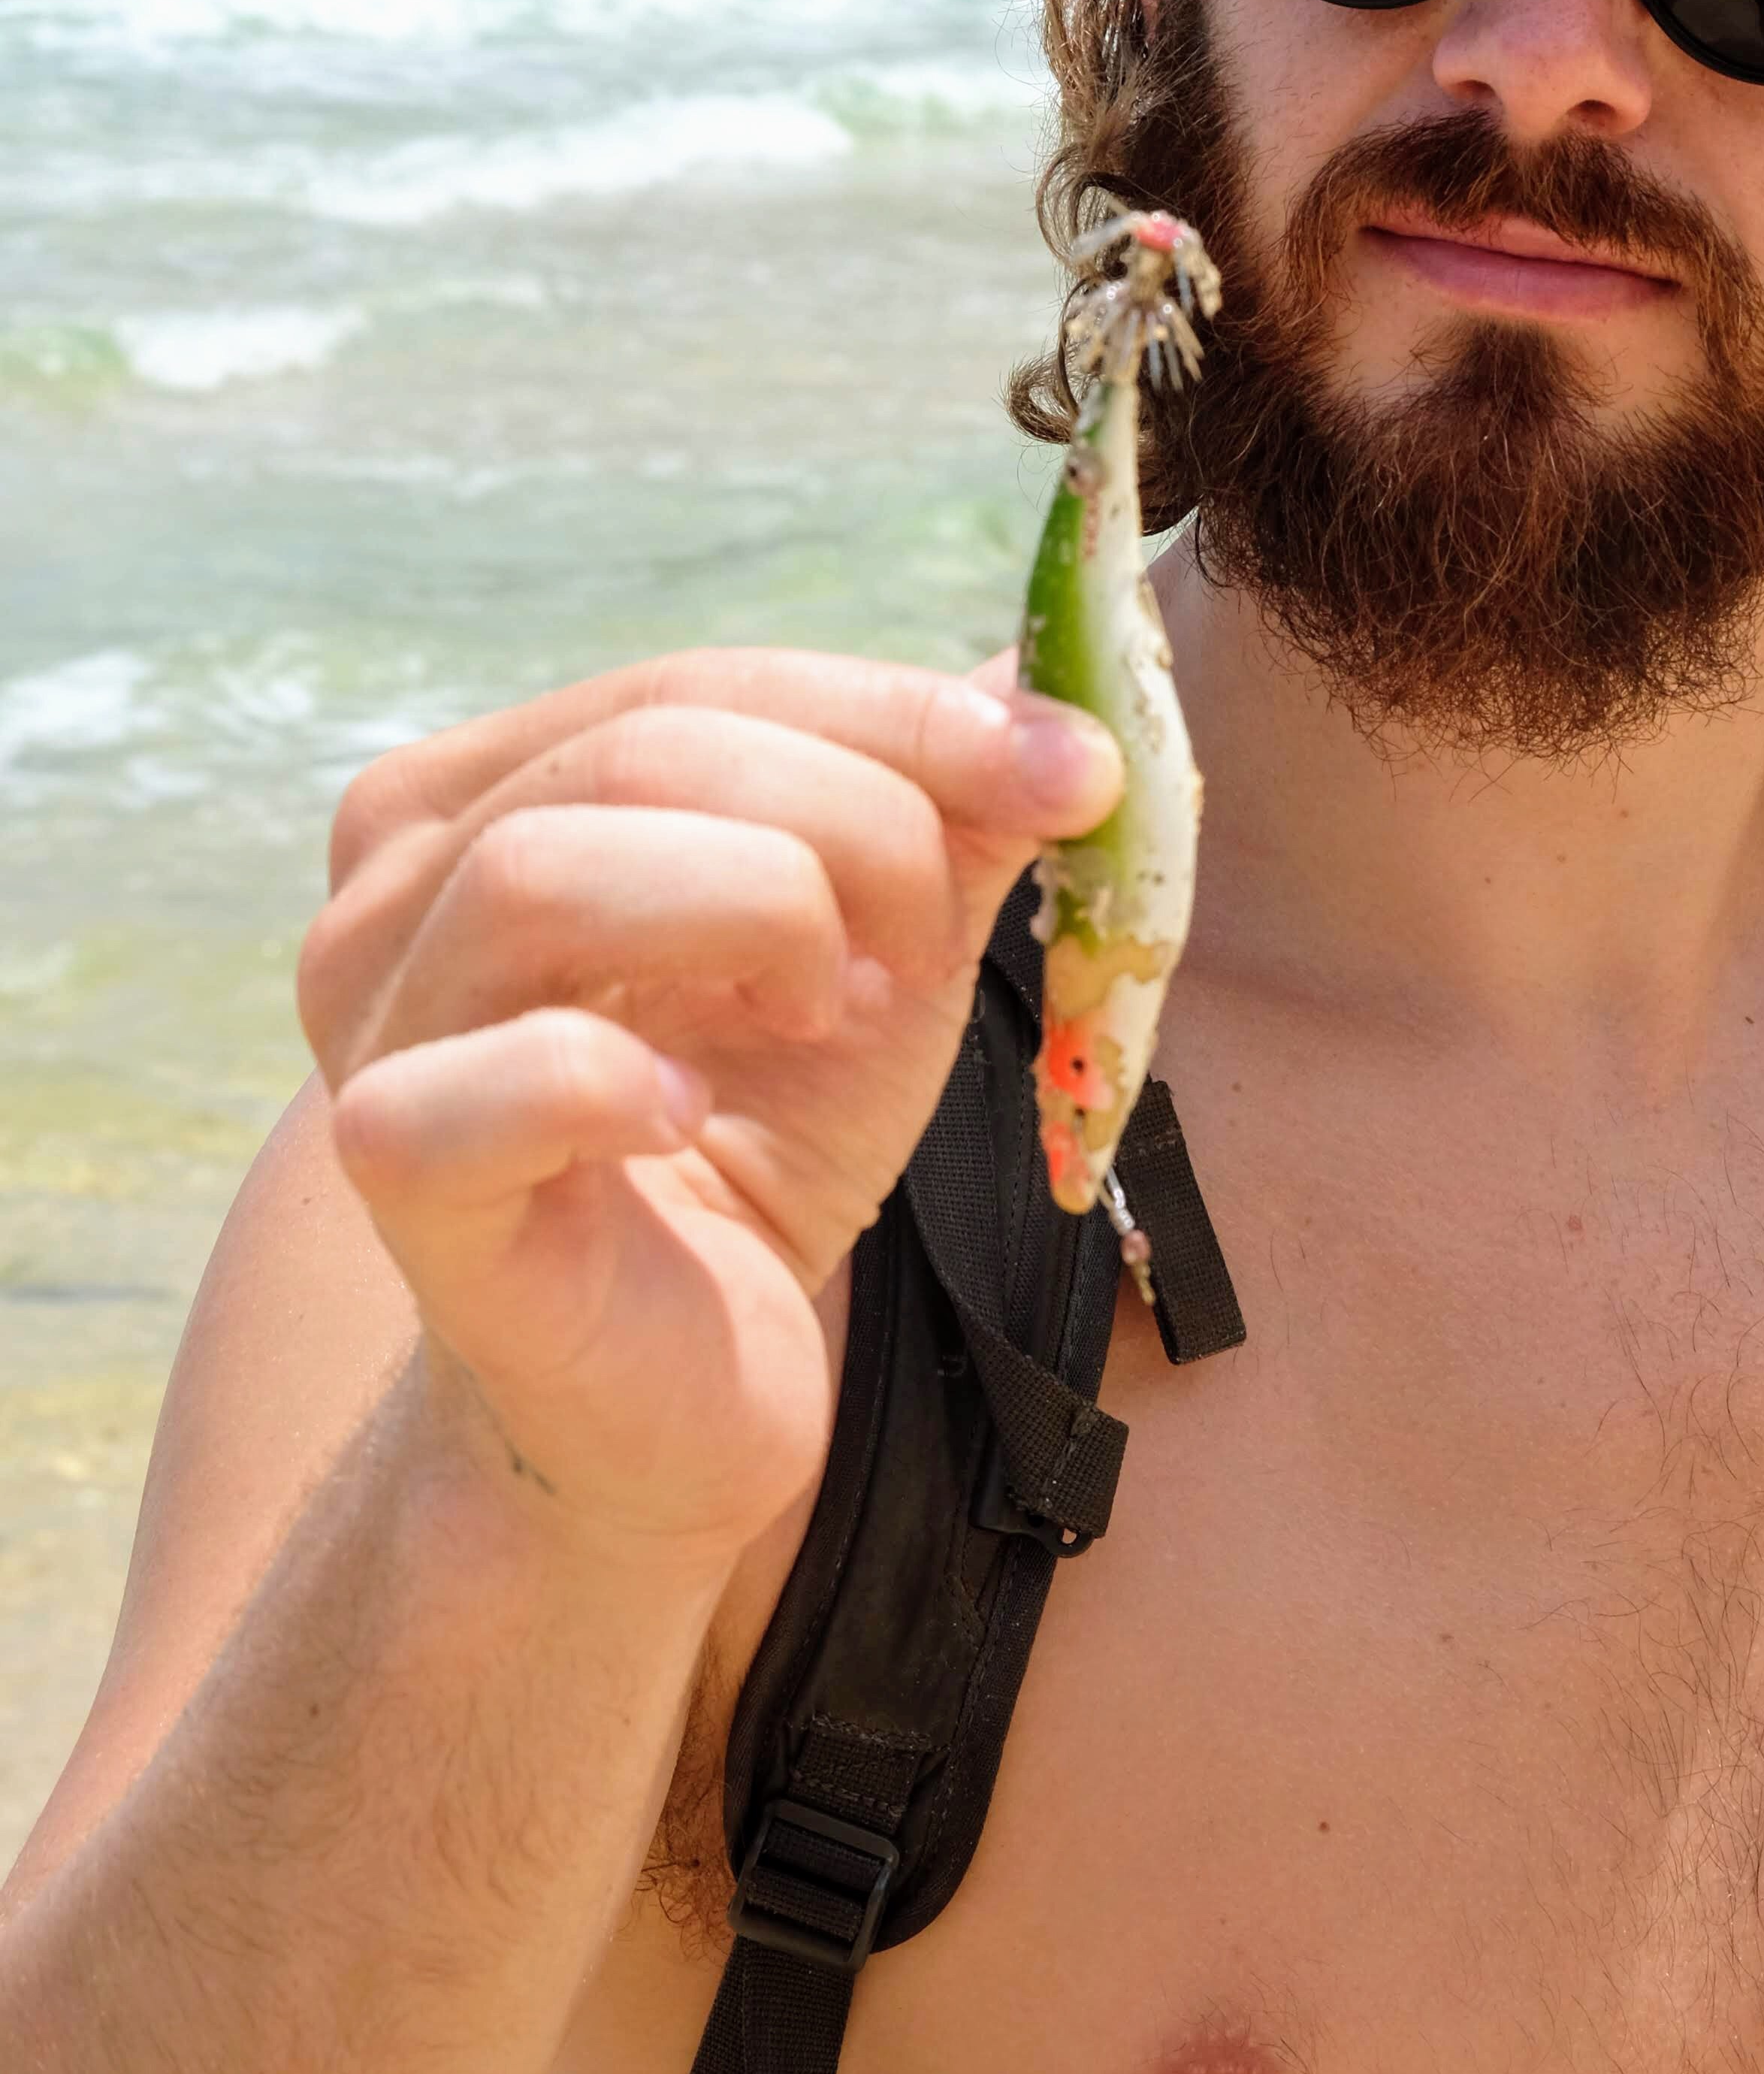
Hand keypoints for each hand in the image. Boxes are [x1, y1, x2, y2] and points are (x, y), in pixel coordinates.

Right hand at [300, 650, 1119, 1556]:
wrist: (685, 1396)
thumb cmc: (762, 1138)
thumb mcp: (885, 945)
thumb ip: (953, 806)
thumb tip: (1063, 677)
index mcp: (491, 794)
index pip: (696, 683)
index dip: (897, 712)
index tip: (1075, 768)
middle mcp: (397, 889)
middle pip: (640, 749)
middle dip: (851, 823)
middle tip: (934, 946)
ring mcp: (378, 1031)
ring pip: (543, 870)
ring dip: (754, 916)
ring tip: (830, 1013)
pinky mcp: (399, 1180)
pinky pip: (480, 1081)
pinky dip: (607, 1078)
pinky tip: (689, 1116)